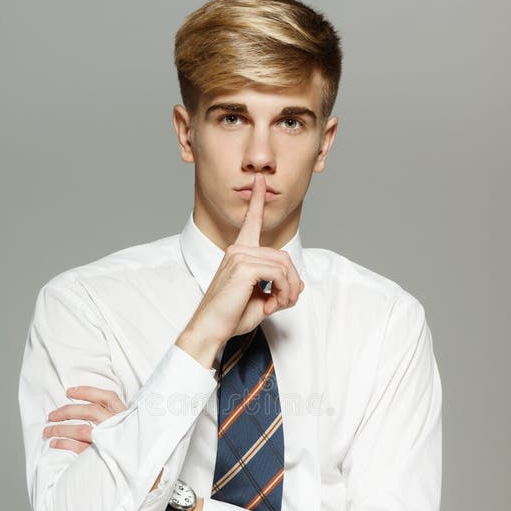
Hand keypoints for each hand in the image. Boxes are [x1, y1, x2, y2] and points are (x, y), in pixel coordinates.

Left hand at [43, 386, 164, 491]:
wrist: (147, 475)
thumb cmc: (135, 449)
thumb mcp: (130, 428)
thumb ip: (115, 419)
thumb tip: (89, 409)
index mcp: (126, 417)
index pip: (107, 397)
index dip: (87, 392)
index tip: (69, 391)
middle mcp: (119, 427)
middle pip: (90, 411)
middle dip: (67, 411)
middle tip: (51, 415)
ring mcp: (111, 442)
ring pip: (82, 429)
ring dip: (61, 428)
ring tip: (47, 430)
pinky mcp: (103, 457)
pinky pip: (79, 448)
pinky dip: (64, 444)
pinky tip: (54, 443)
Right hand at [181, 172, 304, 348]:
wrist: (210, 330)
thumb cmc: (230, 317)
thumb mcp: (262, 301)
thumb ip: (280, 289)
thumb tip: (300, 283)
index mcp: (239, 253)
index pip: (251, 222)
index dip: (258, 200)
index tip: (260, 180)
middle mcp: (238, 250)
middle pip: (282, 256)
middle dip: (291, 282)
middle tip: (285, 303)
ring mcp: (239, 257)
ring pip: (284, 265)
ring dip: (289, 289)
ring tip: (279, 306)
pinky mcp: (244, 268)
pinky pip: (279, 274)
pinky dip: (283, 292)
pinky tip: (271, 306)